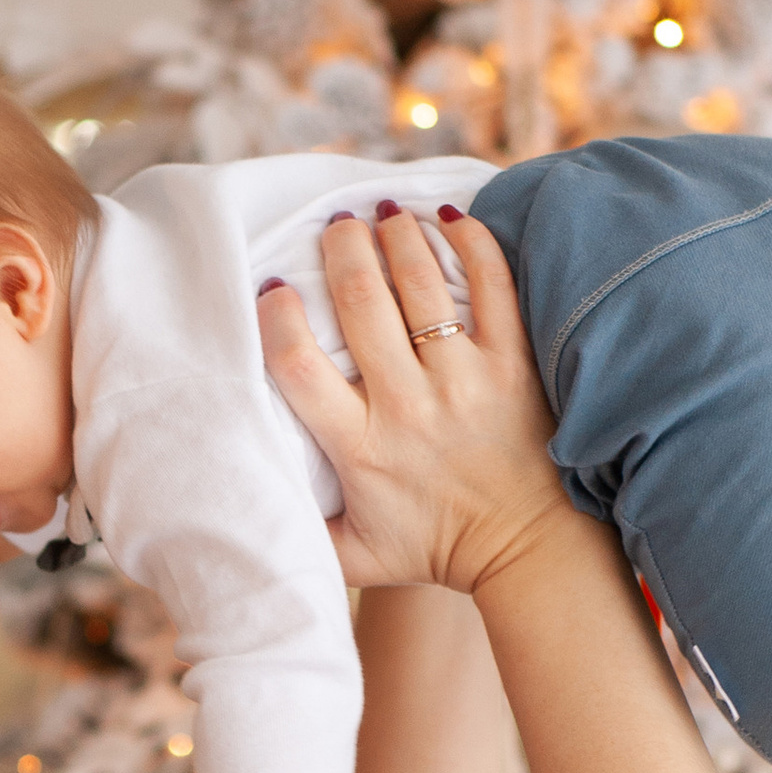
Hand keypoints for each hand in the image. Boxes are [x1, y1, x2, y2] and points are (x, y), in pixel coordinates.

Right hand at [257, 204, 563, 596]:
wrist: (525, 552)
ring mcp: (465, 380)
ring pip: (422, 284)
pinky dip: (474, 244)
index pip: (298, 366)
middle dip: (342, 250)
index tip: (275, 289)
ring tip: (382, 215)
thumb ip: (301, 531)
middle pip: (361, 303)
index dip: (277, 318)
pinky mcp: (513, 365)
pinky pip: (493, 286)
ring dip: (397, 236)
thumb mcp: (355, 557)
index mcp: (361, 447)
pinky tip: (451, 220)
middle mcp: (409, 406)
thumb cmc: (436, 550)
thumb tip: (247, 504)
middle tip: (336, 225)